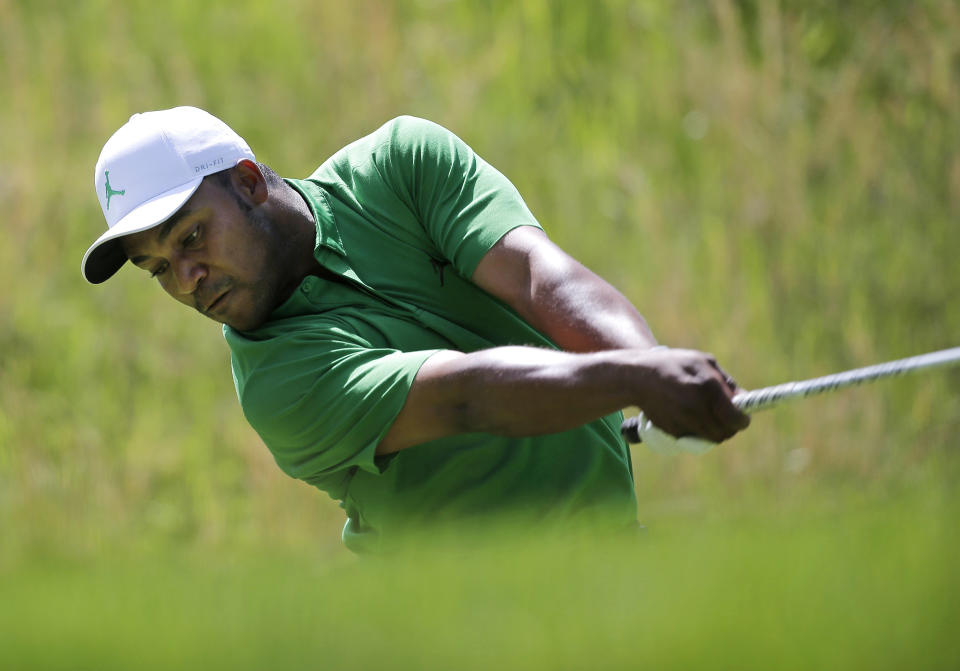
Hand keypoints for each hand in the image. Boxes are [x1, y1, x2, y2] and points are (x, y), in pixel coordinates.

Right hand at [634, 348, 749, 442]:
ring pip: (711, 438)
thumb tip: (744, 399)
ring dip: (714, 430)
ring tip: (707, 416)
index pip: (736, 418)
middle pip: (725, 432)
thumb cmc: (674, 365)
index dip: (742, 420)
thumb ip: (726, 382)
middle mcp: (697, 408)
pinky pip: (694, 438)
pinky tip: (689, 416)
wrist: (638, 377)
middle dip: (729, 427)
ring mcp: (684, 422)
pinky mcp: (673, 432)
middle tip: (726, 418)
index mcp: (708, 387)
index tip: (743, 417)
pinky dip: (697, 431)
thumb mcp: (702, 362)